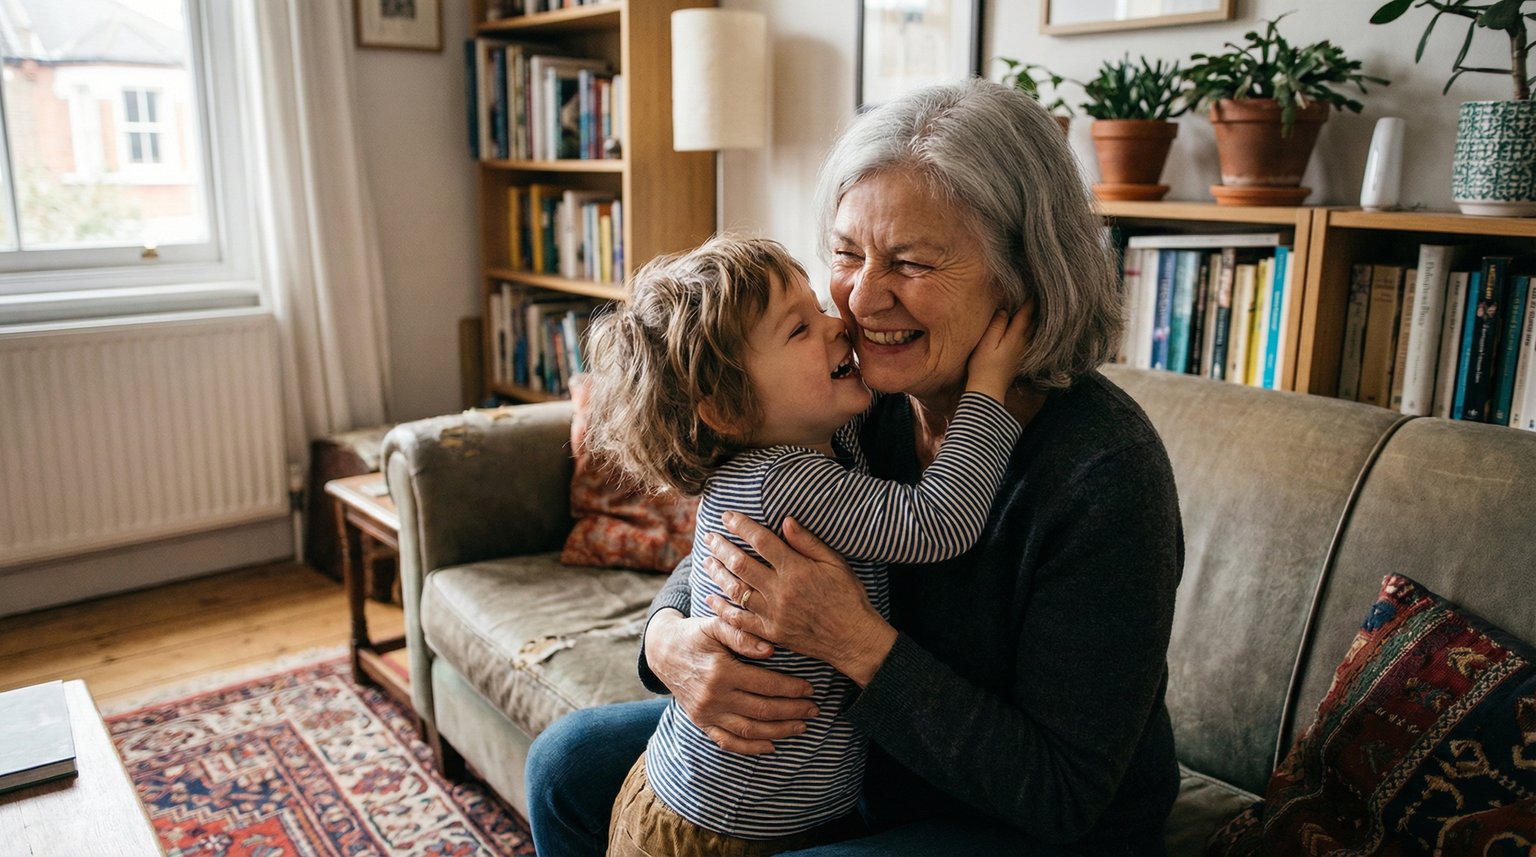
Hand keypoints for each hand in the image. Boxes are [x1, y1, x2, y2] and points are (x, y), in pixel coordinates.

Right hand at [644, 609, 818, 753]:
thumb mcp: (715, 625)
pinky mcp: (701, 723)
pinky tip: (772, 746)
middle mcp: (713, 696)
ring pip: (749, 730)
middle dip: (792, 711)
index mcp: (721, 671)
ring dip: (779, 731)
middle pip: (762, 710)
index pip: (765, 684)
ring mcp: (707, 713)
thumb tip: (771, 650)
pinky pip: (728, 742)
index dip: (791, 688)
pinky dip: (751, 748)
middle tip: (814, 709)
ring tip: (802, 726)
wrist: (663, 652)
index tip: (811, 689)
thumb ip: (742, 635)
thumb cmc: (695, 635)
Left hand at [703, 513, 897, 686]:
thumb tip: (786, 520)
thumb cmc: (847, 597)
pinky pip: (739, 620)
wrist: (853, 639)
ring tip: (707, 561)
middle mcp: (780, 591)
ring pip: (735, 590)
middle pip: (741, 564)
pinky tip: (711, 597)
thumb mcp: (835, 563)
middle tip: (710, 537)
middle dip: (722, 547)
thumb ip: (808, 542)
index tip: (728, 516)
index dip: (742, 526)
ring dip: (717, 574)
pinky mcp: (770, 633)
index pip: (762, 541)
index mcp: (796, 570)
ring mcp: (773, 614)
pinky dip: (722, 608)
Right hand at [965, 304, 1034, 401]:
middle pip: (1034, 322)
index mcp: (1015, 336)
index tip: (1033, 288)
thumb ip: (997, 324)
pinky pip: (1030, 340)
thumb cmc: (983, 366)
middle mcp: (1023, 343)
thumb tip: (1005, 310)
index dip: (1030, 301)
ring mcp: (1023, 352)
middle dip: (1035, 309)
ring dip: (1035, 320)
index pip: (1026, 314)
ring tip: (1036, 309)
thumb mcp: (986, 342)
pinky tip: (1029, 329)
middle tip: (1038, 295)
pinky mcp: (1020, 359)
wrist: (988, 391)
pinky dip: (1032, 331)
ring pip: (1033, 331)